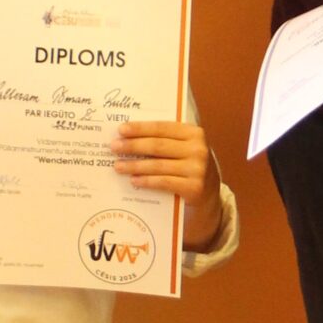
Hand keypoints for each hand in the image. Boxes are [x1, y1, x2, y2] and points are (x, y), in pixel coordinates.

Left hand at [113, 121, 224, 249]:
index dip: (140, 128)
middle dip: (133, 146)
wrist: (208, 195)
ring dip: (135, 165)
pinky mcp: (194, 188)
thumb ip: (165, 140)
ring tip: (118, 166)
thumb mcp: (184, 149)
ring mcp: (197, 169)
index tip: (121, 129)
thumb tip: (129, 136)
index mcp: (194, 133)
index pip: (162, 127)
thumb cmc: (189, 167)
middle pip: (158, 145)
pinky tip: (133, 180)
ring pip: (158, 165)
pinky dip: (147, 181)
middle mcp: (198, 149)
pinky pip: (164, 182)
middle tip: (114, 147)